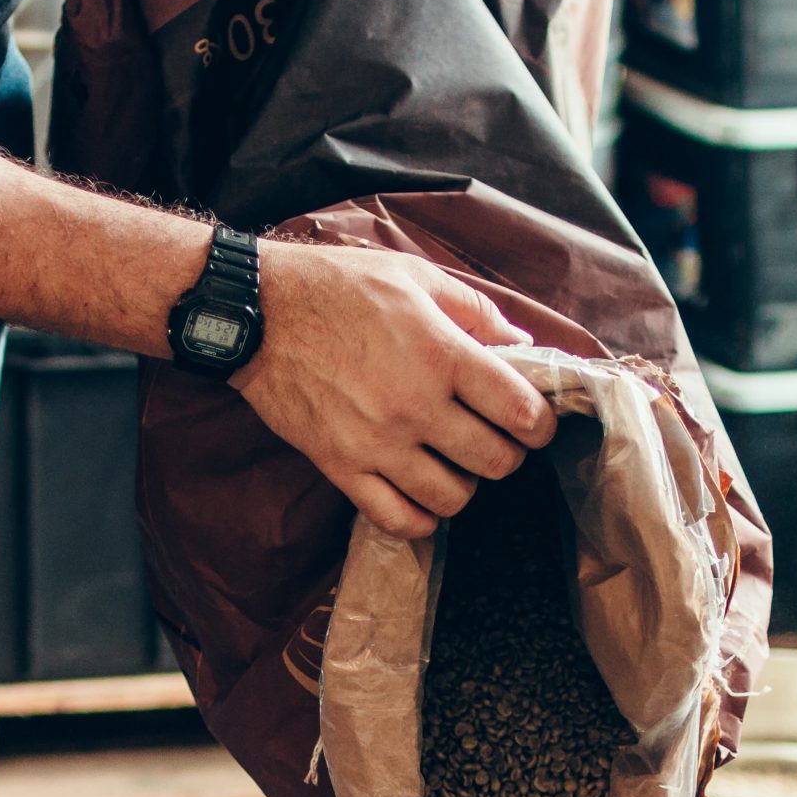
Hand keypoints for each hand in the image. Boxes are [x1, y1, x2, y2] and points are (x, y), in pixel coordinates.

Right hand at [233, 242, 556, 537]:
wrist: (256, 311)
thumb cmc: (337, 285)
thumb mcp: (414, 277)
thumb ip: (476, 311)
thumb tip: (524, 344)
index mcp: (441, 353)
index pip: (521, 411)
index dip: (540, 423)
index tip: (534, 422)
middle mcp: (414, 404)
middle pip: (495, 461)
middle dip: (507, 455)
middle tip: (494, 441)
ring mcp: (376, 442)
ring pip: (452, 498)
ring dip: (463, 485)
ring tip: (453, 464)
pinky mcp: (340, 465)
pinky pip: (397, 519)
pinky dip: (420, 517)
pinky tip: (420, 495)